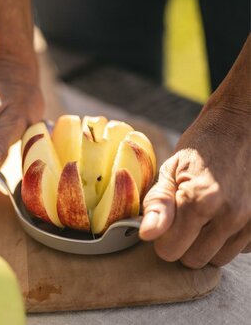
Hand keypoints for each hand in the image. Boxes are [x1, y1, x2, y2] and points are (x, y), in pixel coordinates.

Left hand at [139, 102, 250, 267]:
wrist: (241, 127)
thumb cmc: (201, 147)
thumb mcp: (170, 170)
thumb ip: (158, 204)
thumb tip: (146, 235)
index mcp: (200, 201)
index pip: (170, 251)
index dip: (162, 239)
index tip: (165, 222)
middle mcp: (230, 215)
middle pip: (194, 260)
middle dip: (184, 245)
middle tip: (184, 219)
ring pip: (218, 259)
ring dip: (207, 245)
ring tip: (205, 217)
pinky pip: (242, 249)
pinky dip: (230, 239)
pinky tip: (224, 217)